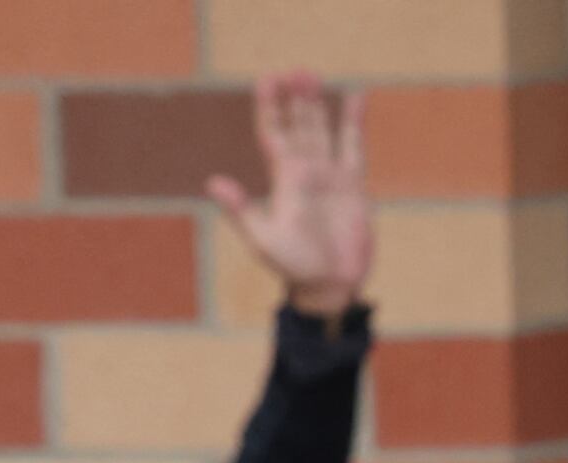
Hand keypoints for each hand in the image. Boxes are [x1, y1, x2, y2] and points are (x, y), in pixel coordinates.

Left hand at [207, 73, 372, 320]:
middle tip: (295, 71)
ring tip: (312, 75)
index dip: (269, 107)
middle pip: (297, 125)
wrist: (328, 286)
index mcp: (282, 179)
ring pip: (322, 130)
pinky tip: (355, 97)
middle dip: (294, 99)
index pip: (272, 134)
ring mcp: (329, 175)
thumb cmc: (292, 266)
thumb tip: (212, 183)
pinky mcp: (353, 184)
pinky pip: (354, 145)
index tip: (268, 79)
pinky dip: (354, 122)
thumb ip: (240, 209)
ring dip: (317, 104)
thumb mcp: (262, 238)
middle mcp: (304, 172)